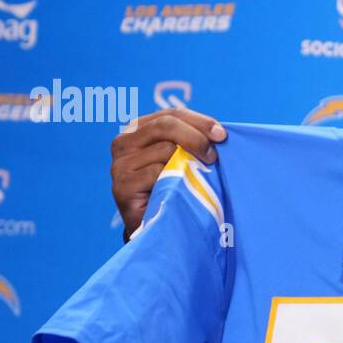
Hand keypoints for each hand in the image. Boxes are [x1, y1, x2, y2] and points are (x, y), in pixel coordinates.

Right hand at [110, 109, 225, 240]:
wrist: (155, 227)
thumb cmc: (174, 189)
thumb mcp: (182, 159)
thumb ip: (192, 142)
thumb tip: (220, 134)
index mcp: (138, 129)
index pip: (171, 114)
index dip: (199, 121)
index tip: (222, 135)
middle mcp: (124, 142)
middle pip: (165, 125)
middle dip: (196, 137)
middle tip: (214, 156)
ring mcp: (120, 164)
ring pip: (164, 150)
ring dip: (188, 163)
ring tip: (198, 178)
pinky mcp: (121, 186)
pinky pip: (156, 173)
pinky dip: (174, 180)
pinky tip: (180, 190)